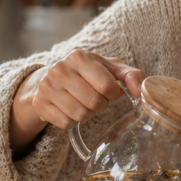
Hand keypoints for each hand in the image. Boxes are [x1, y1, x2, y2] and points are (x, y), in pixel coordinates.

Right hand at [10, 50, 144, 155]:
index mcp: (79, 57)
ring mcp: (47, 86)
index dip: (114, 95)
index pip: (108, 86)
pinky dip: (72, 121)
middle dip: (101, 105)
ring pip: (80, 115)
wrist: (50, 79)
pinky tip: (69, 109)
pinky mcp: (40, 103)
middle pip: (95, 102)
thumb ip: (131, 75)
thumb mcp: (109, 68)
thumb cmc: (87, 73)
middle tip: (96, 99)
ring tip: (83, 103)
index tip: (111, 93)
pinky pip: (66, 123)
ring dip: (87, 114)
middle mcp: (60, 69)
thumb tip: (141, 92)